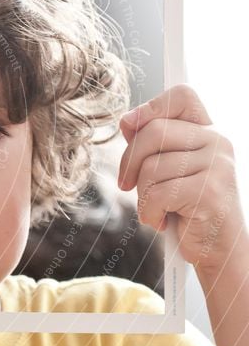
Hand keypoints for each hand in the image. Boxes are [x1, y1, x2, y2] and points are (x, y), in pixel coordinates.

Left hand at [117, 84, 247, 275]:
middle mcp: (217, 142)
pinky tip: (164, 222)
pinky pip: (157, 194)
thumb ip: (151, 144)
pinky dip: (149, 213)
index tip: (129, 125)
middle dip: (129, 163)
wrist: (217, 249)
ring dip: (142, 197)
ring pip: (150, 168)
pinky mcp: (210, 191)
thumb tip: (127, 120)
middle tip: (128, 186)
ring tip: (159, 209)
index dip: (150, 106)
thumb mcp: (167, 172)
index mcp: (207, 132)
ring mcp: (217, 165)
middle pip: (152, 132)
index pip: (182, 96)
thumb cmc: (186, 209)